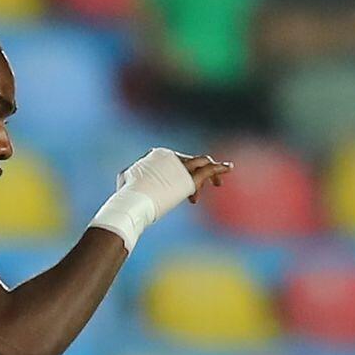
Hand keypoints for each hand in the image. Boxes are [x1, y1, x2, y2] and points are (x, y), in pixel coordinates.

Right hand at [116, 148, 233, 221]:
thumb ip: (131, 175)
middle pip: (190, 162)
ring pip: (202, 163)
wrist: (134, 201)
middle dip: (197, 174)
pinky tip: (228, 168)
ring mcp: (182, 166)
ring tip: (221, 179)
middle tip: (201, 191)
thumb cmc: (127, 195)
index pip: (176, 162)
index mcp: (158, 154)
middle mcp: (172, 157)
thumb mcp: (126, 179)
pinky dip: (219, 169)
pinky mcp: (190, 177)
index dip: (180, 177)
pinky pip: (208, 169)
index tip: (185, 197)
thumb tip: (126, 177)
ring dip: (212, 170)